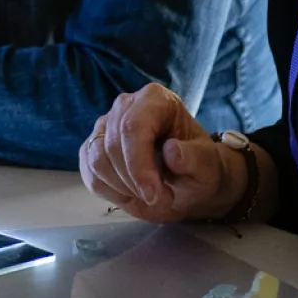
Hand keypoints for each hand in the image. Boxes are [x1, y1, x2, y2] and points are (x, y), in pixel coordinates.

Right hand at [78, 84, 244, 223]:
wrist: (186, 180)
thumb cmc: (198, 168)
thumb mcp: (208, 167)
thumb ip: (195, 158)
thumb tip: (172, 151)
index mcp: (156, 99)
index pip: (133, 127)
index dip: (138, 165)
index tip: (153, 194)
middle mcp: (125, 105)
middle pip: (112, 145)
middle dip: (133, 181)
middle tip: (159, 198)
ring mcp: (105, 125)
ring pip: (97, 160)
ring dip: (122, 187)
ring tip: (148, 194)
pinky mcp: (92, 146)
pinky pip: (89, 172)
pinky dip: (109, 190)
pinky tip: (131, 191)